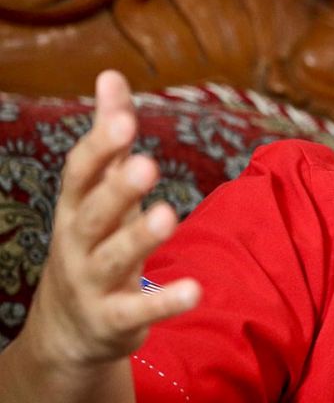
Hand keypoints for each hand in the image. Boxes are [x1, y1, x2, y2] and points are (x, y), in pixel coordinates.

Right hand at [23, 70, 200, 366]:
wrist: (68, 329)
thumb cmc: (90, 240)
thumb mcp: (96, 190)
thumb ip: (108, 136)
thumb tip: (111, 74)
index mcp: (76, 206)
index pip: (81, 171)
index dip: (102, 145)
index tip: (127, 118)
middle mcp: (77, 241)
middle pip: (94, 212)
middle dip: (119, 188)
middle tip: (149, 164)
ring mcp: (92, 282)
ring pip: (112, 258)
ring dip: (139, 237)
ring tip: (170, 214)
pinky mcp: (113, 318)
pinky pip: (137, 309)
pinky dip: (163, 301)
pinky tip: (195, 290)